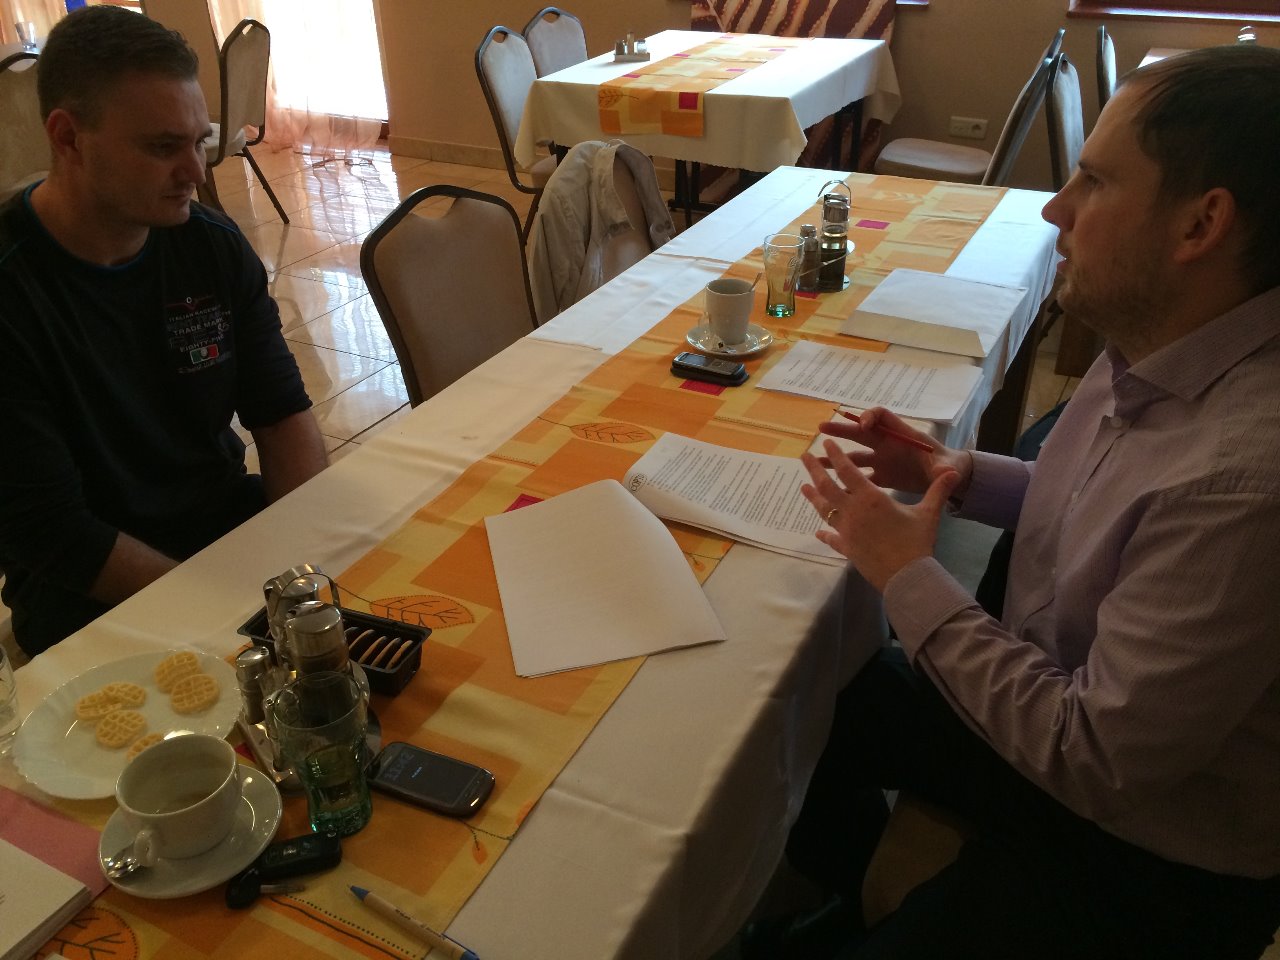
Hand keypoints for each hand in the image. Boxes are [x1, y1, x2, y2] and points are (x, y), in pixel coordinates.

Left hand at [801, 439, 959, 591]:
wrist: (906, 577)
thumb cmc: (917, 543)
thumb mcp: (928, 514)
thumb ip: (938, 491)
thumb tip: (953, 472)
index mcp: (871, 498)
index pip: (848, 471)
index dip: (836, 455)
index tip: (826, 443)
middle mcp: (853, 511)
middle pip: (827, 486)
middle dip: (815, 469)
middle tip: (804, 456)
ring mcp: (846, 531)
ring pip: (824, 509)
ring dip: (813, 497)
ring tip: (803, 486)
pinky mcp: (846, 548)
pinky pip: (831, 538)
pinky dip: (825, 533)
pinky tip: (818, 531)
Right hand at [819, 407, 969, 496]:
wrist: (950, 479)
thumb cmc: (950, 466)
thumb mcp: (949, 466)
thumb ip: (944, 468)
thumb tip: (945, 470)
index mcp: (903, 436)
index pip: (883, 418)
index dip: (871, 417)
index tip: (862, 425)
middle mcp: (888, 445)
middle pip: (861, 433)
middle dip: (842, 430)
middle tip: (822, 428)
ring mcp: (882, 461)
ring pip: (855, 457)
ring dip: (836, 458)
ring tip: (815, 461)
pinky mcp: (882, 478)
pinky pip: (860, 479)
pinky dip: (846, 482)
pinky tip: (831, 489)